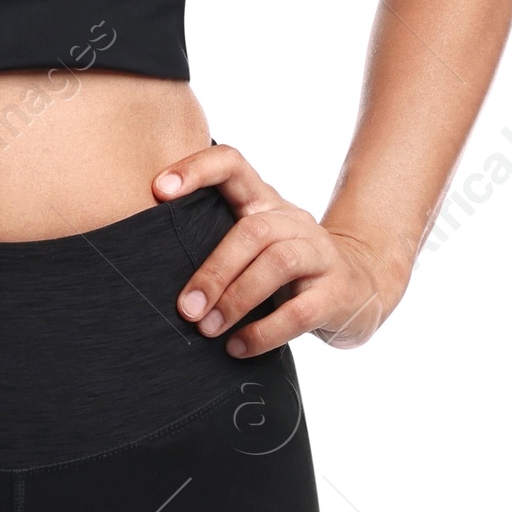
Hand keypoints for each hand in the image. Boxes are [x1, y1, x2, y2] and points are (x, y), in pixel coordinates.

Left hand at [154, 142, 398, 355]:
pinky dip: (264, 332)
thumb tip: (148, 268)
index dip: (196, 168)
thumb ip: (215, 244)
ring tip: (208, 330)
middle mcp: (292, 219)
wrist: (363, 285)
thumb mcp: (255, 245)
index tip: (158, 190)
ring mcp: (319, 253)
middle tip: (185, 308)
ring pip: (276, 263)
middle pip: (252, 230)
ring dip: (236, 299)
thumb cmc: (287, 269)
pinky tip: (238, 347)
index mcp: (264, 201)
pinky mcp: (337, 292)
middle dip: (214, 270)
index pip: (232, 164)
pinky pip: (299, 311)